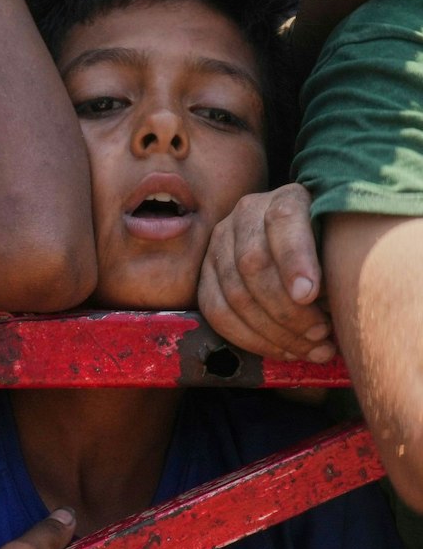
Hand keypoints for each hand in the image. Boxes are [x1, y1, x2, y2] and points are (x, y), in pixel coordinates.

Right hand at [198, 184, 333, 363]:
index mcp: (286, 197)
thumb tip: (334, 304)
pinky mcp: (206, 274)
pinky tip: (283, 351)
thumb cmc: (333, 247)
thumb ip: (337, 261)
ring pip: (233, 294)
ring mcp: (220, 244)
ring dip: (273, 331)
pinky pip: (216, 312)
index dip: (295, 260)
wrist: (303, 249)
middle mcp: (246, 214)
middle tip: (321, 334)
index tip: (311, 295)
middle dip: (287, 308)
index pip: (283, 222)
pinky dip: (250, 338)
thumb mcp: (342, 241)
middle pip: (252, 264)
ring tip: (311, 349)